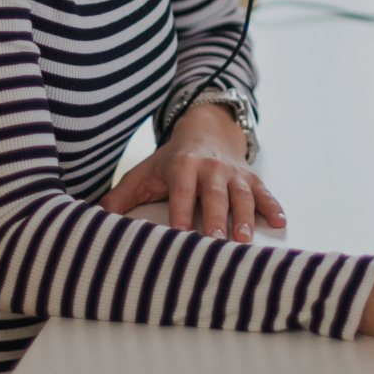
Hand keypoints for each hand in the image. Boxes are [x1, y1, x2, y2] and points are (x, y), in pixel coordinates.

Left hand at [100, 102, 285, 242]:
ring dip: (245, 216)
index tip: (181, 235)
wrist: (205, 130)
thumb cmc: (169, 161)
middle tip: (217, 243)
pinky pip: (264, 192)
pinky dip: (273, 206)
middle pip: (214, 195)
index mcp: (182, 167)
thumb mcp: (143, 173)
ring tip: (245, 240)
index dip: (181, 213)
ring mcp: (233, 173)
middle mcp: (210, 168)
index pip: (182, 192)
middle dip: (216, 219)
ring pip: (241, 195)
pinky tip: (280, 221)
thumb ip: (120, 198)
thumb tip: (93, 219)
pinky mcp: (250, 177)